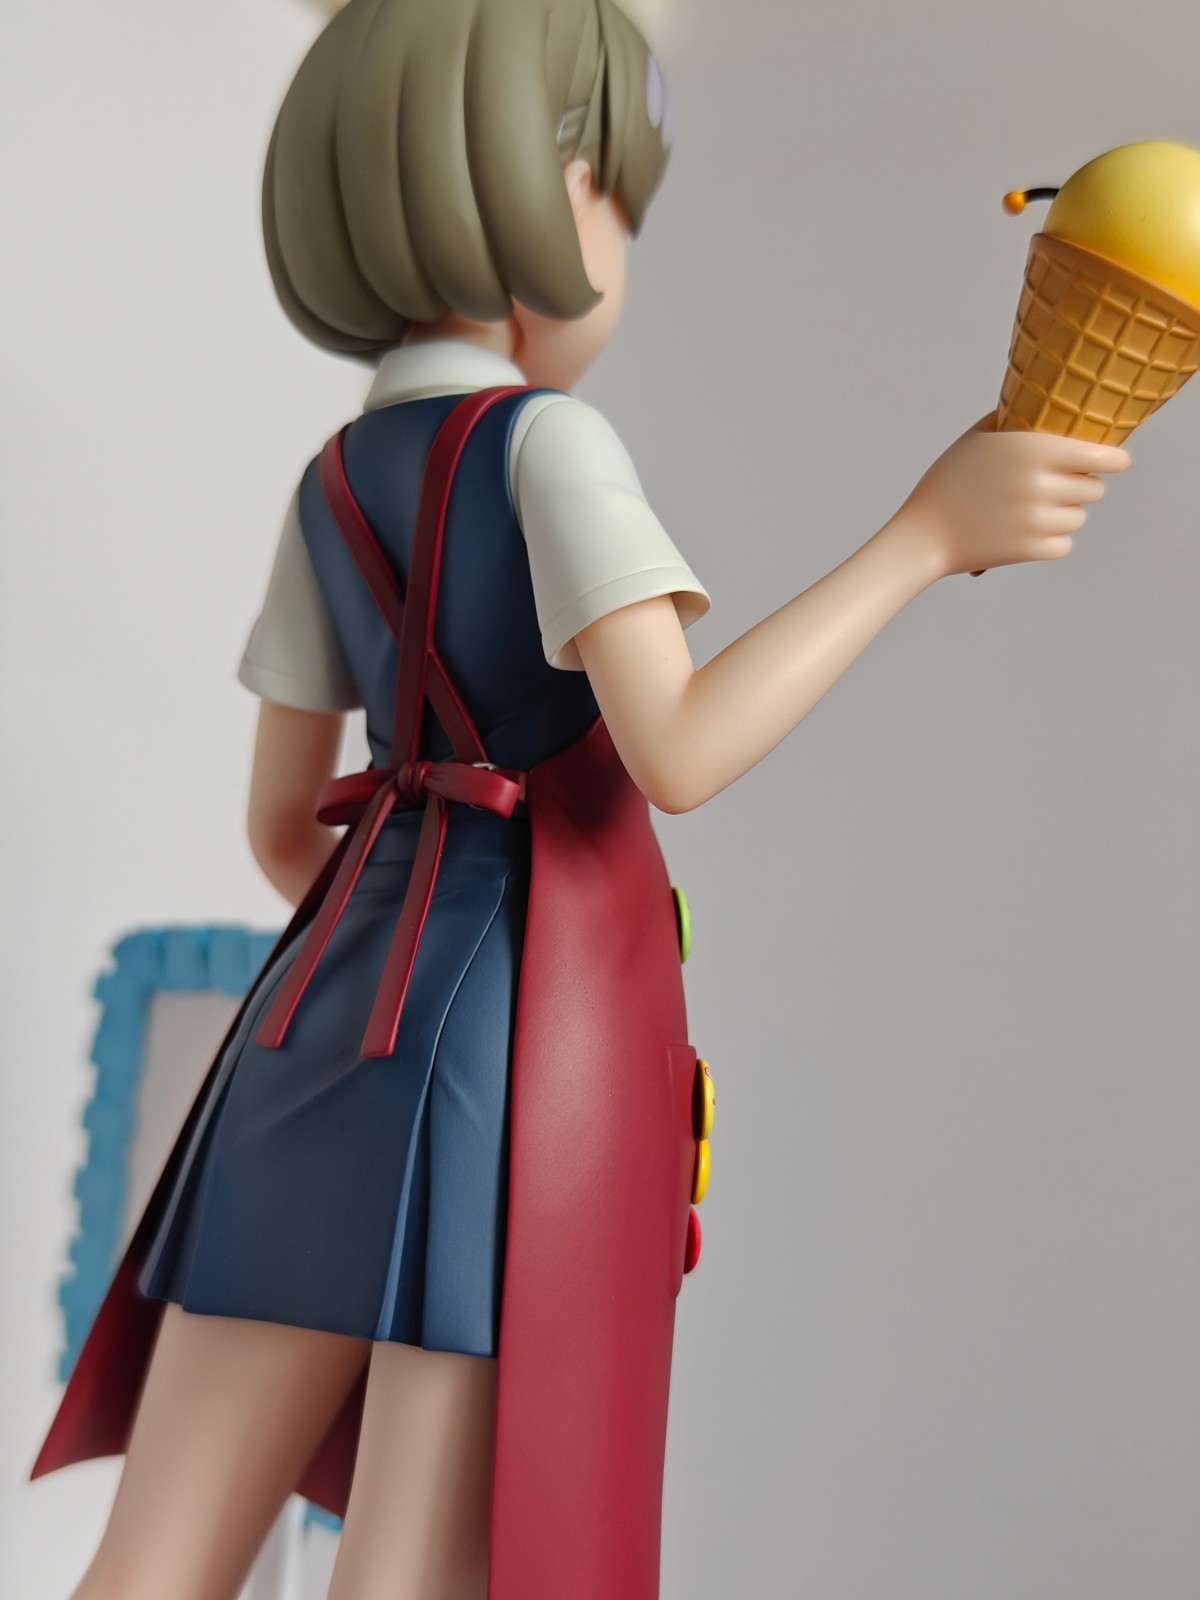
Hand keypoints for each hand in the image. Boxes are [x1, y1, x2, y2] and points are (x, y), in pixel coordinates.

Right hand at [897, 412, 1131, 578]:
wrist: (923, 534)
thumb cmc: (947, 482)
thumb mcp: (976, 438)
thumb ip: (1014, 421)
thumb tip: (1045, 408)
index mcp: (1030, 450)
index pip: (1099, 455)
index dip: (1115, 459)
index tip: (1120, 461)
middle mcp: (1039, 484)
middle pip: (1094, 489)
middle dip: (1081, 486)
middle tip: (1057, 486)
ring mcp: (1037, 520)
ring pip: (1079, 518)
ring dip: (1064, 514)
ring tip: (1035, 511)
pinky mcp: (1031, 550)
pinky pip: (1064, 544)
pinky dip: (1052, 541)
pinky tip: (1029, 533)